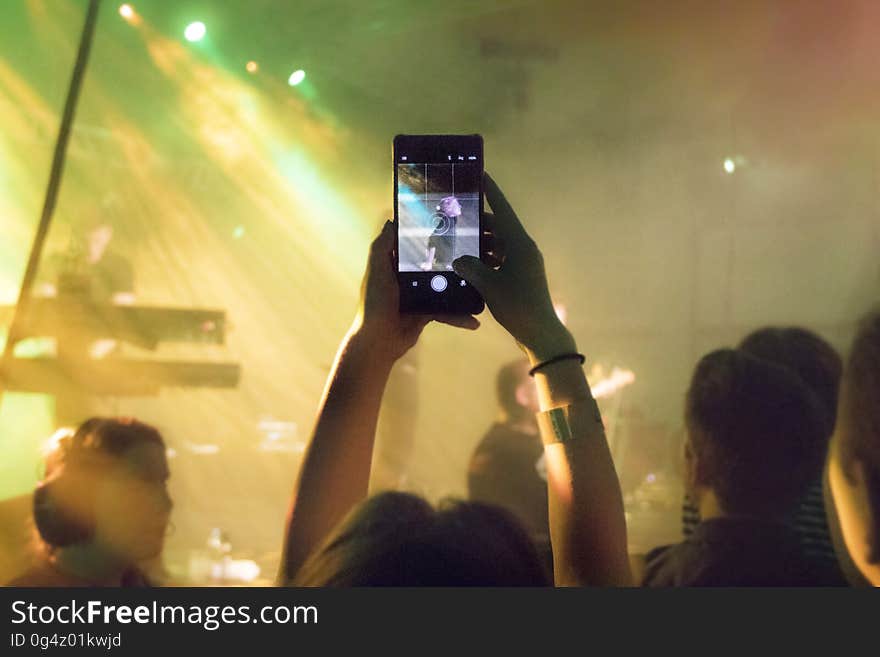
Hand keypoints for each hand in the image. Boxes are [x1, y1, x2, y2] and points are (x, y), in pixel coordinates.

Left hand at [355, 221, 478, 361]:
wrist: (379, 341)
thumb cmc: (374, 303)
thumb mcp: (376, 270)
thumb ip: (382, 246)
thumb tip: (391, 222)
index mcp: (396, 264)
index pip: (415, 244)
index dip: (432, 235)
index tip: (453, 226)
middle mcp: (409, 277)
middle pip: (436, 263)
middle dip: (455, 259)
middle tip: (478, 252)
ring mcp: (420, 295)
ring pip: (446, 286)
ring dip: (463, 287)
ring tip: (481, 282)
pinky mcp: (427, 312)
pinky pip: (448, 311)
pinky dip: (459, 316)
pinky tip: (474, 320)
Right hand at [453, 173, 574, 362]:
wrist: (539, 333)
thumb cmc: (517, 306)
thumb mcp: (489, 286)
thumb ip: (471, 267)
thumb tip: (458, 258)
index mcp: (520, 245)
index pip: (503, 211)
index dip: (491, 192)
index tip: (481, 174)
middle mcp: (523, 249)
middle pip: (498, 227)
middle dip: (478, 223)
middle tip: (455, 218)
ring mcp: (524, 263)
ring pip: (498, 245)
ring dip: (480, 243)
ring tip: (457, 242)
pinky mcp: (521, 276)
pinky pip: (500, 259)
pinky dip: (485, 258)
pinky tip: (468, 264)